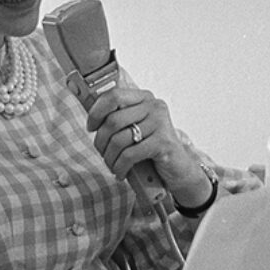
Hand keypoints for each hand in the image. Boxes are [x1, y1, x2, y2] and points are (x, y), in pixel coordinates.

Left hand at [85, 87, 211, 206]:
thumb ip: (119, 119)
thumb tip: (91, 119)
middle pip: (113, 120)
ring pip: (119, 139)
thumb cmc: (151, 148)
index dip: (96, 112)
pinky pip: (130, 155)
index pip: (114, 95)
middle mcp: (154, 106)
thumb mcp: (136, 128)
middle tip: (102, 153)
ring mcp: (161, 123)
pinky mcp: (163, 143)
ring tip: (112, 166)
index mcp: (145, 98)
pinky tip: (120, 173)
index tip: (91, 127)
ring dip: (109, 158)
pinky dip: (120, 167)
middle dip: (101, 141)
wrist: (178, 169)